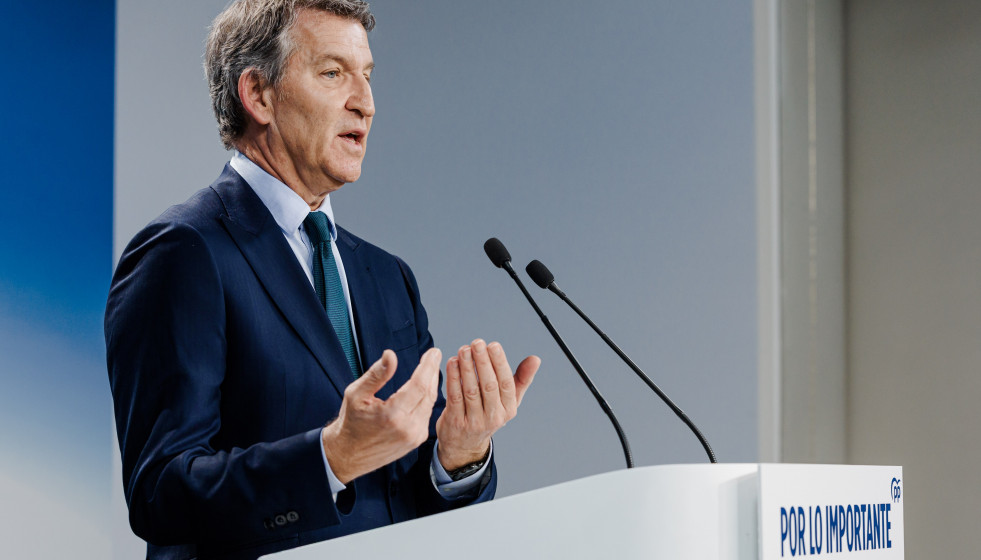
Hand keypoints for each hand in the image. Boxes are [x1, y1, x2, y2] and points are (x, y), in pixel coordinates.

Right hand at [321, 347, 441, 483]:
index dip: (428, 366)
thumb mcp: (355, 394)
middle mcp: (407, 427)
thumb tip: (391, 355)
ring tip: (429, 369)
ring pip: (429, 404)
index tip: (433, 352)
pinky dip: (426, 399)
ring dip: (431, 384)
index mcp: (392, 415)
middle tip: (434, 355)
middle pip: (428, 393)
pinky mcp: (416, 441)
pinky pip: (426, 414)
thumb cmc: (351, 422)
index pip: (419, 384)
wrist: (348, 454)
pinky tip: (424, 389)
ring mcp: (414, 436)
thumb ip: (376, 374)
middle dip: (432, 372)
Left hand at [435, 339, 538, 470]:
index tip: (493, 345)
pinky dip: (453, 378)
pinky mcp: (456, 422)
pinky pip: (455, 396)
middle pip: (488, 386)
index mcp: (508, 409)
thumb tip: (535, 359)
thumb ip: (521, 378)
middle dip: (482, 362)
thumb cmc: (488, 414)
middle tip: (477, 342)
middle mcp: (493, 417)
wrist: (465, 445)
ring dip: (467, 367)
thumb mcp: (508, 401)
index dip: (500, 363)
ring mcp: (474, 421)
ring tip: (464, 350)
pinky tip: (452, 363)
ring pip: (471, 390)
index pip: (506, 383)